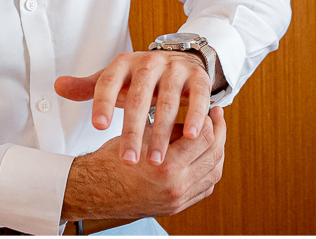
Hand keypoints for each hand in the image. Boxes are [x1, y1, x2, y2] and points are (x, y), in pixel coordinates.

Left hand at [55, 51, 212, 165]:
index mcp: (125, 63)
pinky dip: (195, 115)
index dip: (103, 103)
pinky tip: (190, 136)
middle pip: (138, 97)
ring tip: (155, 161)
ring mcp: (175, 69)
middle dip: (133, 131)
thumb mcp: (115, 80)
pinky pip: (198, 96)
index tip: (98, 127)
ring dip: (162, 132)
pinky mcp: (197, 77)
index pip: (109, 82)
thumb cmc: (143, 78)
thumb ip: (89, 87)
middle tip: (128, 161)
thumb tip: (59, 86)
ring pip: (168, 101)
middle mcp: (150, 62)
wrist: (181, 59)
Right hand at [61, 107, 225, 222]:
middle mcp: (175, 186)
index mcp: (166, 166)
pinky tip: (208, 155)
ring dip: (218, 149)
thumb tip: (196, 117)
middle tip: (217, 117)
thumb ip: (172, 127)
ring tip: (215, 134)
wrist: (95, 190)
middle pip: (214, 153)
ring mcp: (178, 199)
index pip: (203, 136)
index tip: (207, 109)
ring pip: (215, 171)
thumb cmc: (113, 160)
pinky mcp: (177, 207)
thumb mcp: (142, 134)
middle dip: (219, 131)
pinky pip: (206, 186)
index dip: (208, 119)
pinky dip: (211, 169)